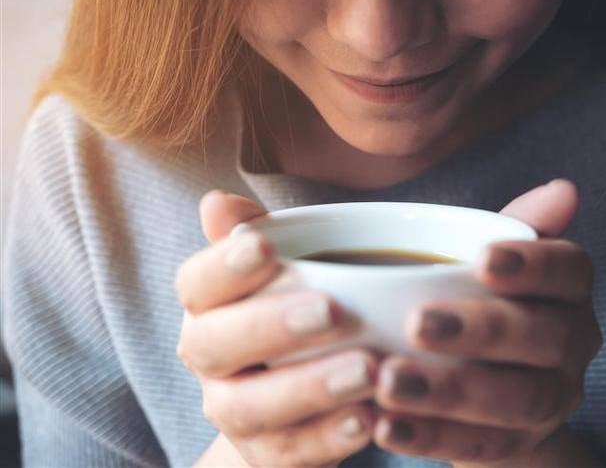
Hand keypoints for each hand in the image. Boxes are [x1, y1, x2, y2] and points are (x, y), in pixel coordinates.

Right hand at [176, 190, 378, 467]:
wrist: (294, 402)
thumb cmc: (292, 313)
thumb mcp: (285, 269)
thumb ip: (255, 236)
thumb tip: (218, 201)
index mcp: (207, 306)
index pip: (196, 283)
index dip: (224, 265)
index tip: (264, 244)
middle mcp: (208, 359)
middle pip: (212, 345)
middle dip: (269, 326)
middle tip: (332, 311)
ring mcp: (232, 412)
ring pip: (249, 407)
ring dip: (309, 388)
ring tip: (368, 370)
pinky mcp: (265, 456)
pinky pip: (288, 454)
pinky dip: (329, 439)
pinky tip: (372, 420)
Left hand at [372, 180, 602, 466]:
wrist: (491, 389)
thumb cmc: (481, 301)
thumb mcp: (492, 263)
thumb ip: (513, 227)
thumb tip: (563, 188)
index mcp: (568, 290)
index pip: (569, 269)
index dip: (532, 265)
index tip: (483, 260)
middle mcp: (572, 343)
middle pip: (544, 337)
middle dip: (482, 330)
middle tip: (419, 323)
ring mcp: (551, 400)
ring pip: (516, 400)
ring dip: (451, 392)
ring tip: (389, 382)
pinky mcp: (518, 445)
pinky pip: (480, 447)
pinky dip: (431, 438)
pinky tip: (385, 427)